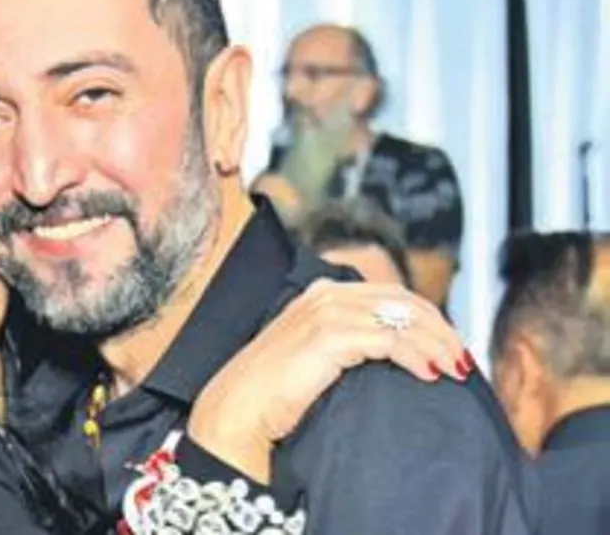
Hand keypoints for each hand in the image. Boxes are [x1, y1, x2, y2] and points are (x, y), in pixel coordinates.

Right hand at [186, 280, 469, 482]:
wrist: (239, 408)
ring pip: (402, 319)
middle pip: (404, 303)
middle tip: (462, 359)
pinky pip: (389, 340)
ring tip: (455, 369)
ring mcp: (327, 312)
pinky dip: (415, 356)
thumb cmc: (274, 393)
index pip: (393, 296)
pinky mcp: (330, 336)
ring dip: (436, 344)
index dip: (428, 318)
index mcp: (323, 294)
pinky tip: (428, 374)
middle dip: (441, 329)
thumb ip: (349, 343)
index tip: (449, 346)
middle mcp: (326, 295)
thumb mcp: (315, 357)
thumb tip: (397, 353)